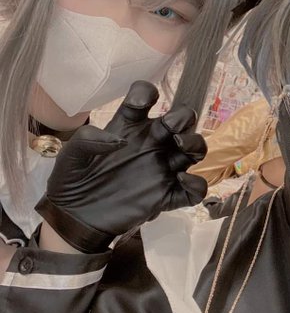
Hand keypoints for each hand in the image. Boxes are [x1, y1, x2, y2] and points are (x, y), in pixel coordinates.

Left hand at [35, 81, 207, 252]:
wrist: (73, 218)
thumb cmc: (72, 181)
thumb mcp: (70, 156)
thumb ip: (88, 139)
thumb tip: (120, 140)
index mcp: (129, 126)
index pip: (145, 97)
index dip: (147, 93)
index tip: (140, 103)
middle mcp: (152, 143)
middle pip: (182, 119)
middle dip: (182, 117)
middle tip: (169, 127)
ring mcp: (162, 169)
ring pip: (195, 149)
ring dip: (194, 143)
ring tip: (180, 146)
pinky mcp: (166, 196)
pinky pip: (194, 190)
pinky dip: (196, 184)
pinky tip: (180, 180)